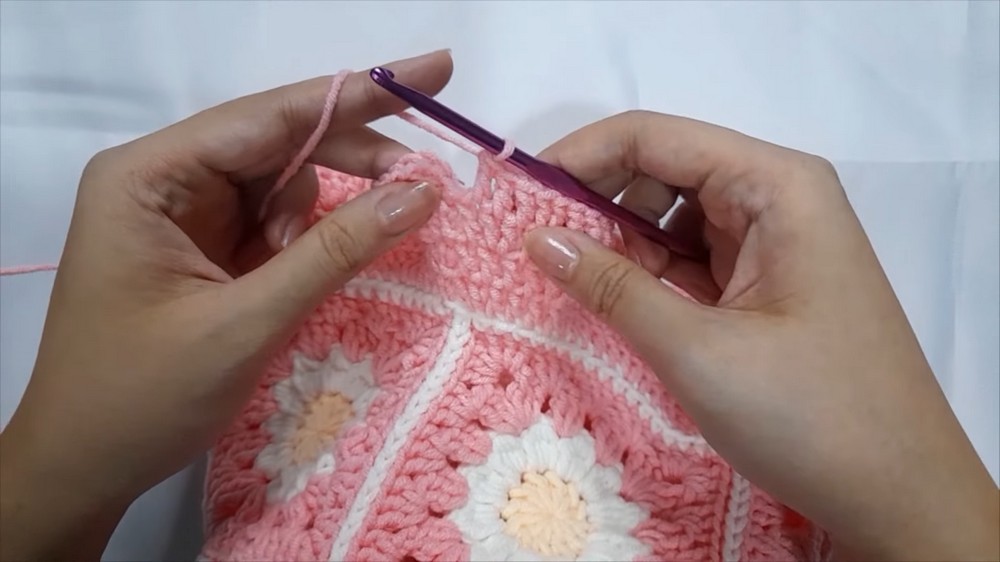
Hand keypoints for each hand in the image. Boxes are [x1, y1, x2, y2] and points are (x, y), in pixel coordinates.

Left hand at [0, 51, 451, 560]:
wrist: (83, 468)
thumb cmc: (143, 396)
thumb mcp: (246, 322)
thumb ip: (335, 251)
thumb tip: (422, 192)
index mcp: (150, 176)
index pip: (269, 116)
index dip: (359, 94)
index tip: (435, 69)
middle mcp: (165, 179)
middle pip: (279, 142)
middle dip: (351, 160)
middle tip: (422, 183)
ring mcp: (184, 215)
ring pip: (282, 183)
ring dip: (317, 217)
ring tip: (301, 276)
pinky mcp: (203, 250)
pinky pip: (272, 223)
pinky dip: (304, 242)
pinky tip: (303, 270)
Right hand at [523, 111, 999, 560]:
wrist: (898, 493)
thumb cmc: (808, 412)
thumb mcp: (698, 349)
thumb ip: (612, 286)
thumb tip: (536, 237)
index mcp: (775, 185)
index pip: (656, 137)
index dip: (580, 157)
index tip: (516, 193)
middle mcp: (777, 198)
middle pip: (664, 171)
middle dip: (595, 200)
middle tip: (526, 239)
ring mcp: (773, 244)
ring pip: (673, 218)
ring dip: (616, 241)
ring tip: (555, 270)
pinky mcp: (764, 286)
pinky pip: (691, 260)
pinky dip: (646, 273)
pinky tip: (603, 293)